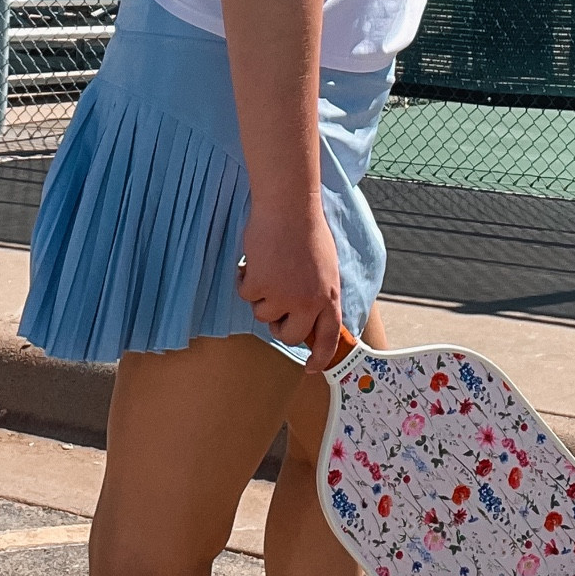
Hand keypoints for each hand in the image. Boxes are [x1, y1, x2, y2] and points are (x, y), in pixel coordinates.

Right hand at [237, 201, 343, 372]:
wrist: (289, 208)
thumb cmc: (307, 231)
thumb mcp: (326, 268)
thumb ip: (319, 294)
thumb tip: (309, 316)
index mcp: (329, 297)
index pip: (328, 338)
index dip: (320, 357)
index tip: (311, 368)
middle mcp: (308, 302)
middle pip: (289, 335)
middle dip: (278, 325)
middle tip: (274, 307)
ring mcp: (284, 296)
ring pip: (263, 315)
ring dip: (260, 295)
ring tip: (267, 268)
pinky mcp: (261, 285)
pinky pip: (246, 295)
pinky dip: (245, 280)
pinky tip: (254, 261)